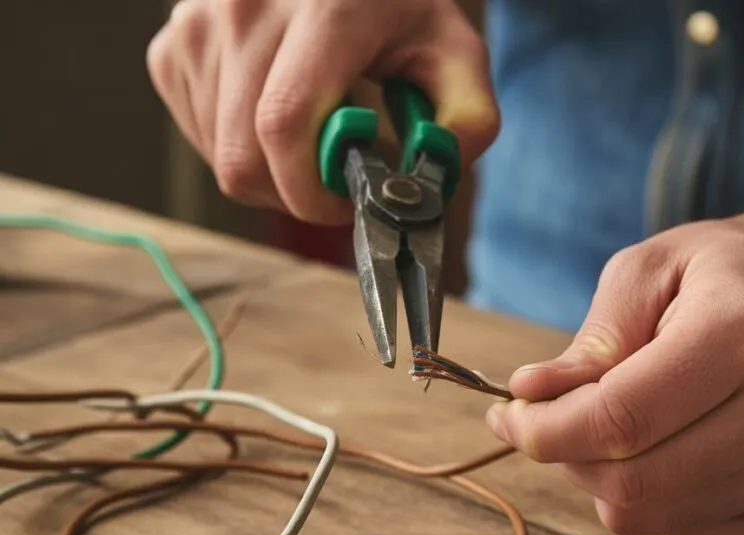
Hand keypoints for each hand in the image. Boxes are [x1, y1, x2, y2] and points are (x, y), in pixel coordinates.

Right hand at [146, 0, 497, 223]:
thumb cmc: (398, 12)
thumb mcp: (455, 54)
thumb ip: (466, 121)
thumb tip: (429, 187)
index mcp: (322, 7)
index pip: (285, 123)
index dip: (311, 191)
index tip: (347, 202)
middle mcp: (245, 8)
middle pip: (244, 158)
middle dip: (294, 195)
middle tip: (336, 181)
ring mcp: (198, 26)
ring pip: (221, 159)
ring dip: (272, 177)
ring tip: (312, 140)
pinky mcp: (173, 47)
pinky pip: (202, 138)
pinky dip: (243, 152)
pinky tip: (276, 122)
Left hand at [485, 219, 743, 534]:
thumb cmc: (717, 280)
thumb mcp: (646, 272)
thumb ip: (590, 341)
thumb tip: (529, 397)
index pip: (621, 418)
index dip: (545, 429)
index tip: (507, 415)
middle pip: (632, 480)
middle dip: (566, 455)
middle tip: (551, 419)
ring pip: (647, 515)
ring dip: (601, 478)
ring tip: (613, 425)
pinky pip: (679, 530)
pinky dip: (647, 497)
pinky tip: (663, 447)